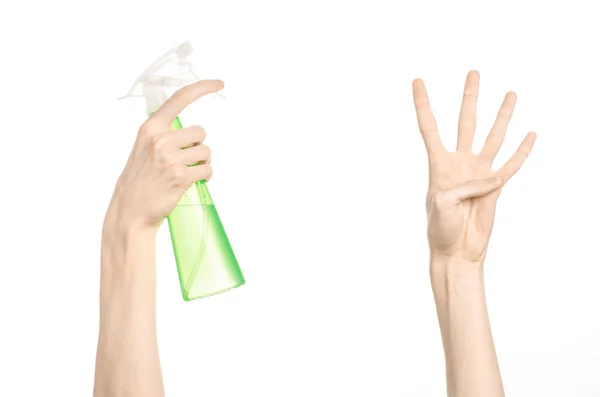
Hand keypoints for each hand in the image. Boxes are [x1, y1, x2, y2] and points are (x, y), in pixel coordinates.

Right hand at [108, 79, 224, 229]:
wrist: (130, 210)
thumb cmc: (139, 180)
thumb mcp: (142, 148)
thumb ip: (161, 134)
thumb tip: (186, 130)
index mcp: (150, 128)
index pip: (180, 98)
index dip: (202, 88)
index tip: (218, 83)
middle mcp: (160, 139)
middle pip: (200, 132)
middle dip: (197, 146)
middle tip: (184, 160)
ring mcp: (170, 158)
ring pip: (206, 152)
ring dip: (202, 163)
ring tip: (185, 172)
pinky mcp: (181, 177)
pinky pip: (207, 171)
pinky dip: (204, 177)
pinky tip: (191, 182)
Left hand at [412, 71, 535, 262]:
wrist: (456, 251)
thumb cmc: (440, 230)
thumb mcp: (442, 205)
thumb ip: (465, 186)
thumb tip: (492, 177)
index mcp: (438, 164)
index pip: (429, 127)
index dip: (423, 104)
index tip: (417, 80)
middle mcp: (459, 163)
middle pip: (466, 122)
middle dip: (469, 97)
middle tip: (473, 72)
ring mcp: (478, 173)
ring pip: (492, 137)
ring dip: (502, 116)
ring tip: (510, 93)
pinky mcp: (495, 187)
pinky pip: (511, 166)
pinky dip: (521, 151)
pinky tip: (530, 134)